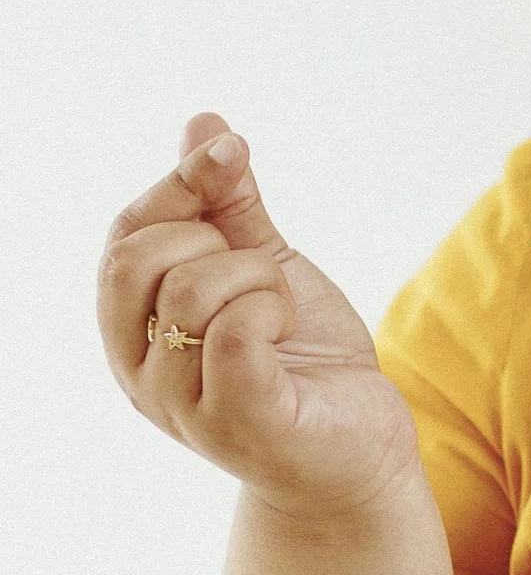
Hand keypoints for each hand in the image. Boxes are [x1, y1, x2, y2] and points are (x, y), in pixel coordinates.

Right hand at [98, 114, 419, 520]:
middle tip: (264, 277)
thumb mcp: (265, 266)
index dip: (179, 183)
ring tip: (282, 316)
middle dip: (217, 241)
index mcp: (134, 328)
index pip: (127, 233)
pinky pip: (234, 333)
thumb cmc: (303, 360)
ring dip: (261, 281)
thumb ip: (230, 205)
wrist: (360, 450)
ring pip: (194, 289)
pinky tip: (287, 337)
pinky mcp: (236, 423)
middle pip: (141, 257)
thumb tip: (205, 124)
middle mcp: (139, 370)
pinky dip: (272, 312)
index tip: (234, 153)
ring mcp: (180, 403)